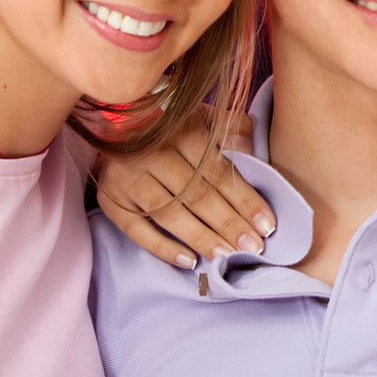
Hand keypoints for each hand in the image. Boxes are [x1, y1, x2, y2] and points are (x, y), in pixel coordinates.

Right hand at [95, 105, 274, 268]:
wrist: (116, 122)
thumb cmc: (172, 125)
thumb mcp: (204, 115)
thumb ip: (232, 129)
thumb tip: (249, 151)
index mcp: (179, 129)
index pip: (217, 171)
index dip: (244, 200)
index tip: (267, 225)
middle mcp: (150, 152)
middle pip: (195, 194)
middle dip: (228, 224)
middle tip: (253, 248)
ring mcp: (126, 177)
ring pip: (168, 213)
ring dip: (201, 238)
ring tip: (227, 256)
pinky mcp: (109, 199)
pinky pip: (135, 229)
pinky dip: (162, 247)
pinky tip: (189, 261)